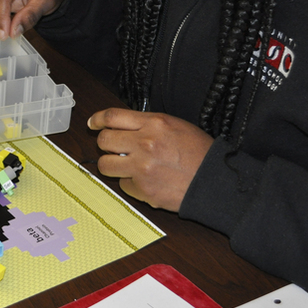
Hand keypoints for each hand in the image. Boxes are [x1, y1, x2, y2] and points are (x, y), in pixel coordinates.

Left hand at [89, 108, 213, 210]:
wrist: (214, 181)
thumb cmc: (199, 153)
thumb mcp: (176, 126)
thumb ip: (148, 124)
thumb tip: (123, 126)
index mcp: (154, 124)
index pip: (113, 116)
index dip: (97, 119)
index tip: (93, 123)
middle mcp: (145, 143)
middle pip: (104, 140)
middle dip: (106, 144)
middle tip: (113, 148)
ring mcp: (142, 168)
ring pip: (106, 165)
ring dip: (113, 165)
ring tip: (126, 165)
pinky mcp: (143, 190)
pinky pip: (123, 185)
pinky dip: (130, 183)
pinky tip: (146, 180)